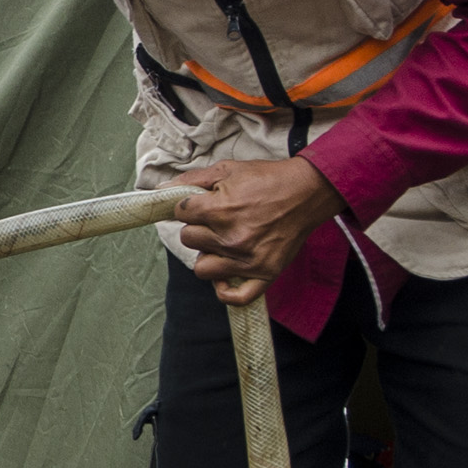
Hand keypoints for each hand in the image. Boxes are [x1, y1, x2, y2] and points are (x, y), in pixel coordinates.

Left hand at [174, 156, 344, 304]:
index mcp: (219, 210)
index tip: (200, 205)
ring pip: (202, 269)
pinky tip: (225, 277)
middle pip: (188, 240)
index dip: (187, 207)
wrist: (307, 192)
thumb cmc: (268, 179)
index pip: (180, 214)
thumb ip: (192, 180)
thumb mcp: (228, 170)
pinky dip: (225, 291)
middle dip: (197, 228)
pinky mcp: (264, 274)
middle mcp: (230, 238)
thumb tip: (161, 189)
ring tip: (222, 243)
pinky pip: (236, 297)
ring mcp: (247, 259)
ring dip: (207, 256)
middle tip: (215, 220)